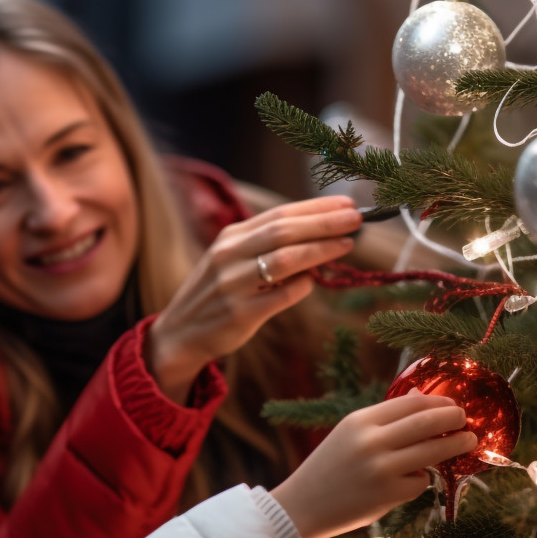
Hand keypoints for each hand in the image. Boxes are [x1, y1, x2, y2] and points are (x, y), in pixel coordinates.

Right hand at [146, 195, 361, 402]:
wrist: (180, 333)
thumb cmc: (217, 293)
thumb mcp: (233, 260)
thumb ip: (268, 248)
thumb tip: (317, 237)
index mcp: (230, 237)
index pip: (279, 214)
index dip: (315, 208)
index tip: (346, 205)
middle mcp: (229, 255)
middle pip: (284, 231)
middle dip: (324, 223)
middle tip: (356, 219)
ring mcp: (233, 284)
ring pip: (285, 260)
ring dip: (320, 250)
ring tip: (346, 245)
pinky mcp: (240, 313)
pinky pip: (281, 296)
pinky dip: (302, 287)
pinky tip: (315, 282)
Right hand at [270, 391, 476, 537]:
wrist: (302, 505)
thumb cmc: (329, 467)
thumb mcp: (349, 433)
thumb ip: (384, 418)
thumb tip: (421, 398)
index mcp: (360, 421)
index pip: (411, 403)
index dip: (437, 401)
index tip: (451, 403)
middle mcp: (372, 441)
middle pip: (427, 422)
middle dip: (454, 417)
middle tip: (466, 419)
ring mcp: (382, 469)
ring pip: (432, 451)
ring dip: (455, 444)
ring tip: (468, 441)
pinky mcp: (388, 496)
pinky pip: (420, 482)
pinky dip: (421, 479)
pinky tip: (410, 480)